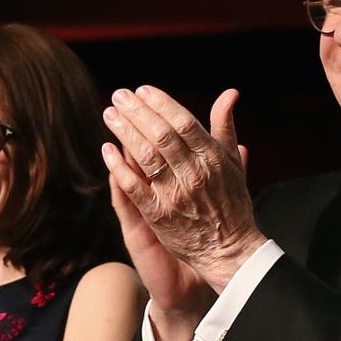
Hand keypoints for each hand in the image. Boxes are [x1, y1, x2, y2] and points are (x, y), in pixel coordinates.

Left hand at [102, 86, 265, 295]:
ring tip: (110, 115)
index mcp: (212, 158)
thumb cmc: (231, 203)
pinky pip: (134, 187)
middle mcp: (194, 174)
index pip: (183, 122)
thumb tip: (229, 93)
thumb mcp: (232, 163)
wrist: (229, 250)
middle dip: (137, 112)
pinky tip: (107, 150)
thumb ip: (225, 127)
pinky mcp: (159, 216)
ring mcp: (175, 196)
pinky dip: (119, 167)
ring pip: (146, 157)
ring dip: (125, 132)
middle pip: (161, 135)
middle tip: (119, 96)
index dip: (160, 103)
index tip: (142, 90)